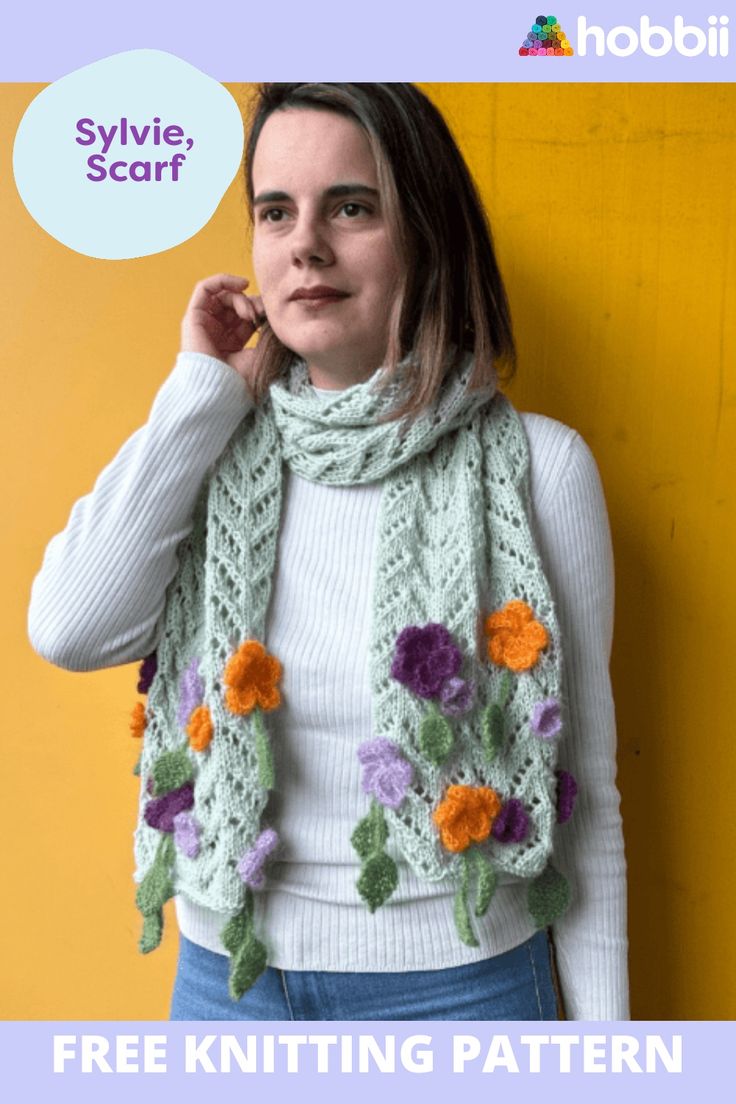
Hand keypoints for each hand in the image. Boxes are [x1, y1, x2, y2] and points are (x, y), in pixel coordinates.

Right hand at [180, 273, 265, 390]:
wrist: (219, 389)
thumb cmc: (240, 379)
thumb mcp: (261, 354)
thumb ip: (267, 333)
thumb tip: (276, 315)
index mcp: (232, 343)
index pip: (247, 316)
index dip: (259, 311)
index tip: (270, 317)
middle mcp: (216, 332)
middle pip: (235, 304)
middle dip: (251, 303)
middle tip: (261, 313)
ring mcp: (204, 324)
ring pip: (223, 296)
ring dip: (240, 298)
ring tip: (249, 313)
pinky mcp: (193, 317)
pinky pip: (205, 288)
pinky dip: (223, 280)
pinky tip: (242, 284)